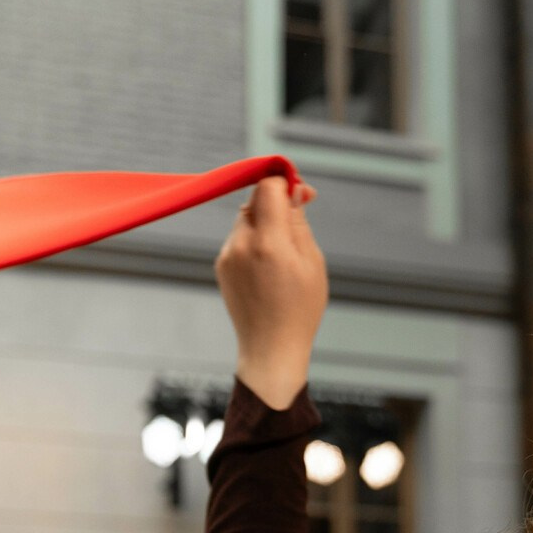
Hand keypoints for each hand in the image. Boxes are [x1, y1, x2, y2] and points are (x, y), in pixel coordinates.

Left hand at [214, 175, 324, 410]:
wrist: (270, 349)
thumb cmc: (299, 309)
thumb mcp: (311, 262)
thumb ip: (298, 221)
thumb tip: (294, 190)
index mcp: (267, 243)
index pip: (267, 187)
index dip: (286, 183)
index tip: (303, 194)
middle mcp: (241, 245)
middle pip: (255, 200)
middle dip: (276, 202)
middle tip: (300, 217)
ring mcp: (226, 256)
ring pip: (246, 219)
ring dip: (265, 222)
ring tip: (285, 252)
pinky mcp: (221, 265)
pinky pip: (239, 238)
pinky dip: (255, 240)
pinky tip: (270, 266)